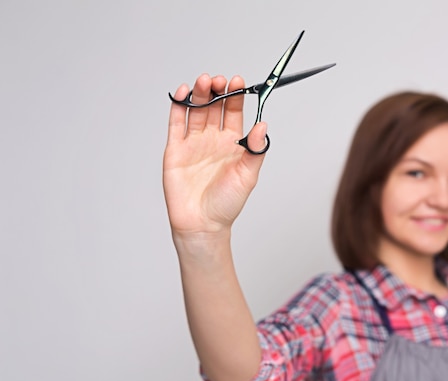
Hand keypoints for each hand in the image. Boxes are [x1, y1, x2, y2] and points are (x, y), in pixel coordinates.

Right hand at [163, 74, 266, 239]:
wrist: (202, 224)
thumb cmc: (227, 204)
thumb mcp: (248, 176)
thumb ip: (254, 150)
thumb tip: (263, 125)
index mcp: (233, 143)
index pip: (234, 112)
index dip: (236, 96)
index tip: (239, 81)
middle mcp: (213, 139)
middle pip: (214, 107)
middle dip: (217, 91)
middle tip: (219, 80)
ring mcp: (193, 143)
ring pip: (196, 111)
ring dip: (199, 94)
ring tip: (204, 82)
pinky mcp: (175, 149)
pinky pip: (176, 123)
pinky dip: (178, 106)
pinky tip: (183, 93)